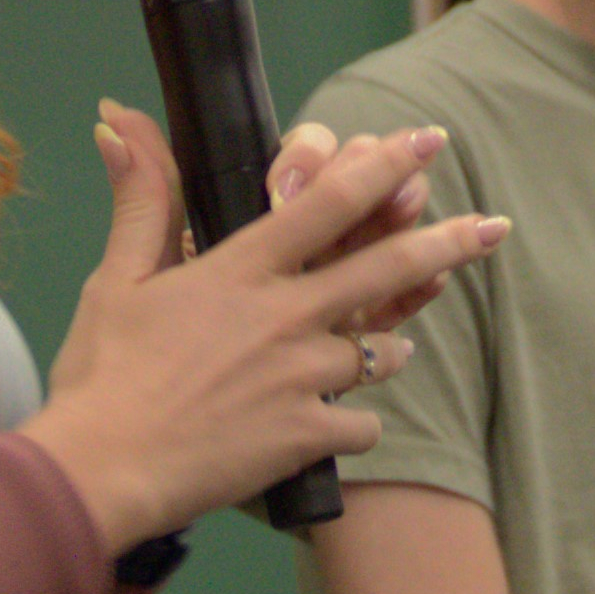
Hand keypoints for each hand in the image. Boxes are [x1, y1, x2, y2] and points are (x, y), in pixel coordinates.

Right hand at [18, 113, 501, 563]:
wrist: (100, 472)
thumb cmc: (101, 375)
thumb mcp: (116, 279)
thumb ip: (141, 200)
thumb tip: (118, 120)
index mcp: (239, 269)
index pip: (325, 203)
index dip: (382, 166)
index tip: (425, 141)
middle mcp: (282, 315)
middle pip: (383, 268)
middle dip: (445, 242)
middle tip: (494, 227)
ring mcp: (300, 377)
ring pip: (379, 352)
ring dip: (391, 346)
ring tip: (399, 349)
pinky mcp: (305, 437)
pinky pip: (360, 426)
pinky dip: (356, 425)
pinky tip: (345, 428)